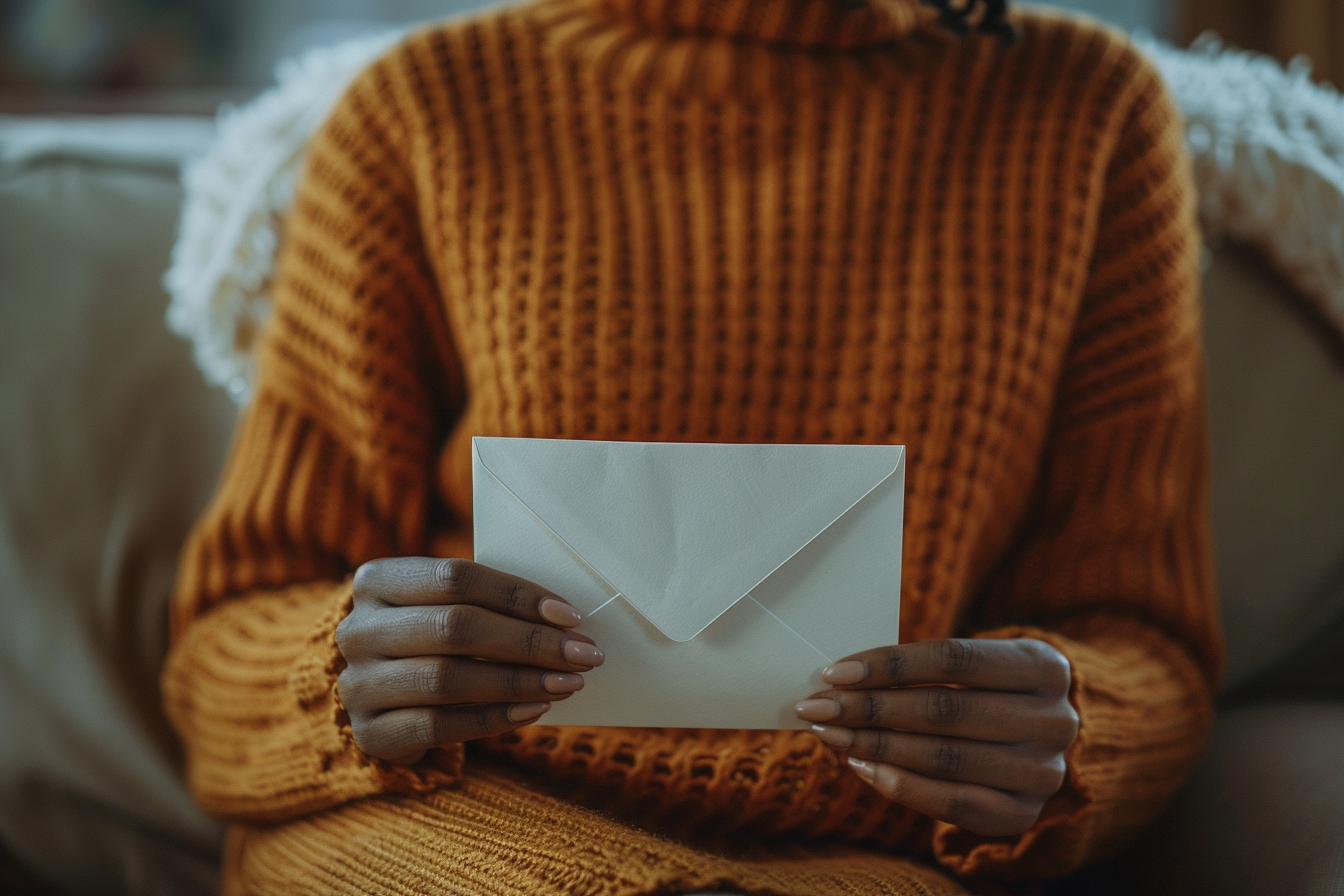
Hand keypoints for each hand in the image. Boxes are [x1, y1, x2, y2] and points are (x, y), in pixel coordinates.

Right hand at [336, 558, 602, 764]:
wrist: (385, 695)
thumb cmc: (434, 638)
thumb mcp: (448, 606)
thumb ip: (489, 603)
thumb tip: (566, 620)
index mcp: (377, 581)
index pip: (456, 578)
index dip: (518, 596)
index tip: (572, 617)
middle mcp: (358, 629)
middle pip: (455, 628)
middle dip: (529, 642)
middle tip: (584, 655)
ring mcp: (357, 683)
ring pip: (448, 679)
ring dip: (520, 682)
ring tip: (568, 683)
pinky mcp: (370, 732)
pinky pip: (439, 726)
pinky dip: (494, 718)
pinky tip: (534, 711)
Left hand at [794, 638, 1077, 836]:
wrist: (1035, 740)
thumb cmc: (987, 689)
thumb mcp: (975, 665)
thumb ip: (922, 668)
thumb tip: (840, 679)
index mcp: (1045, 666)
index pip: (955, 658)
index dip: (890, 664)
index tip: (834, 672)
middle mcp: (1054, 720)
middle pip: (945, 710)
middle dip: (870, 708)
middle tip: (816, 706)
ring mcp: (1042, 772)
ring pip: (943, 758)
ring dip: (874, 746)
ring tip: (829, 734)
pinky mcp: (1022, 813)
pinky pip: (950, 803)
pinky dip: (898, 783)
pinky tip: (859, 764)